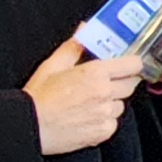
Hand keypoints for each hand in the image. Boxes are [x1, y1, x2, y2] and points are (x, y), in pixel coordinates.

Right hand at [25, 38, 145, 155]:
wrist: (28, 126)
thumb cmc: (38, 97)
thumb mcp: (53, 65)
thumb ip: (74, 46)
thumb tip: (85, 30)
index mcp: (95, 73)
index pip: (133, 65)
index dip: (133, 64)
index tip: (128, 64)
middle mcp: (104, 93)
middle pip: (131, 84)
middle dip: (122, 81)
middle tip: (106, 82)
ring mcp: (104, 114)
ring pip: (121, 105)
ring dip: (112, 102)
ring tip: (91, 101)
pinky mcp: (102, 132)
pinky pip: (113, 123)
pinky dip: (104, 120)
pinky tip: (88, 116)